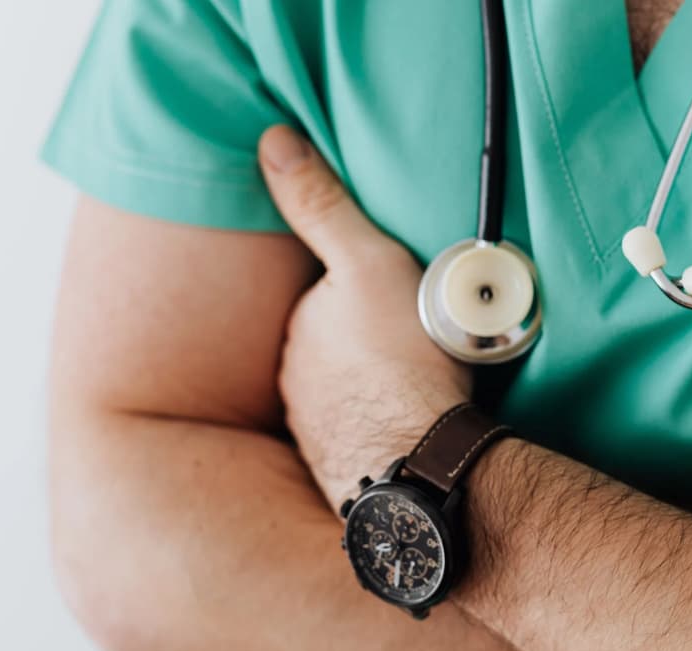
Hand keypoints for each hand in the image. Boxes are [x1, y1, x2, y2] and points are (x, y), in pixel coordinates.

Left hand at [258, 125, 469, 509]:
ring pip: (344, 392)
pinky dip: (380, 426)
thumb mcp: (367, 262)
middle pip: (331, 346)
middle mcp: (295, 380)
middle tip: (416, 342)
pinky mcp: (341, 467)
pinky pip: (361, 434)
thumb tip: (272, 142)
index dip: (362, 295)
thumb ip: (321, 205)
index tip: (399, 301)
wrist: (419, 459)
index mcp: (299, 328)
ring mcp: (315, 428)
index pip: (323, 300)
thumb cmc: (402, 358)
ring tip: (419, 386)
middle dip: (364, 342)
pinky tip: (409, 427)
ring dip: (372, 386)